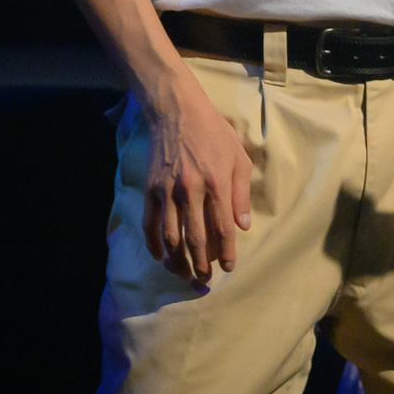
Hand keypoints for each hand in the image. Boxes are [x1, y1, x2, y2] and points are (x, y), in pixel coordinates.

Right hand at [140, 80, 253, 284]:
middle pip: (195, 238)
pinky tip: (161, 258)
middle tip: (204, 281)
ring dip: (177, 261)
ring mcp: (167, 191)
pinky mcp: (150, 190)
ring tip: (185, 275)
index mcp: (216, 182)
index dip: (226, 252)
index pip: (222, 227)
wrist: (177, 112)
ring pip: (170, 237)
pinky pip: (150, 224)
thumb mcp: (239, 158)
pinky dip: (154, 245)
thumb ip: (241, 194)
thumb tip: (243, 227)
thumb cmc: (214, 133)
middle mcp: (190, 190)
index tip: (228, 268)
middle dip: (201, 264)